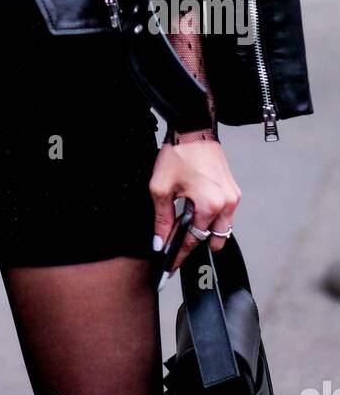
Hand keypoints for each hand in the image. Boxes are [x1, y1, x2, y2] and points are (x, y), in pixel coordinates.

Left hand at [150, 139, 240, 278]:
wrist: (193, 127)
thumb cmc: (178, 153)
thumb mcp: (161, 188)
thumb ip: (162, 219)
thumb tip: (160, 242)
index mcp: (210, 205)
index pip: (193, 240)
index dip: (179, 255)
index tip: (171, 266)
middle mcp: (226, 204)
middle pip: (212, 239)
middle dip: (196, 243)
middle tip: (176, 241)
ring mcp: (233, 197)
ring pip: (222, 228)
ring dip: (205, 230)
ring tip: (185, 222)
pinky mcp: (233, 189)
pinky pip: (226, 214)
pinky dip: (212, 216)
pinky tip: (195, 208)